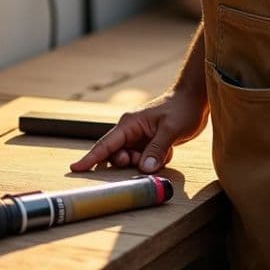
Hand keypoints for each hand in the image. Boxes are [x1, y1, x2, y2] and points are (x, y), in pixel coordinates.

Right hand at [69, 90, 208, 174]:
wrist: (194, 100)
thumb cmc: (181, 109)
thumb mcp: (170, 130)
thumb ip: (156, 150)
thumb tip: (144, 169)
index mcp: (129, 124)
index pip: (106, 144)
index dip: (90, 158)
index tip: (75, 168)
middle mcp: (131, 131)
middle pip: (117, 155)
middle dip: (128, 163)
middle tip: (143, 162)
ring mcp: (139, 137)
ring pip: (131, 160)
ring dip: (144, 163)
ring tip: (162, 153)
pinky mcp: (149, 143)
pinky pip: (145, 160)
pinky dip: (155, 161)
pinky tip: (168, 151)